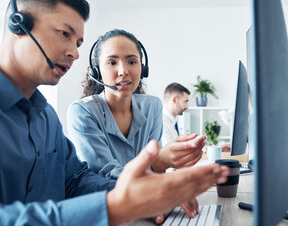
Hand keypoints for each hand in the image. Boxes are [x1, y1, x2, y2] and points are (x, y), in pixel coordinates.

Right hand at [106, 140, 229, 224]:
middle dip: (212, 176)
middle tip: (226, 171)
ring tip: (220, 178)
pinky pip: (190, 197)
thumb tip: (154, 144)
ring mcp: (172, 200)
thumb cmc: (127, 188)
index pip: (189, 175)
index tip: (216, 166)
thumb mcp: (133, 169)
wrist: (122, 208)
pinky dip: (200, 191)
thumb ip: (146, 156)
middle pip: (196, 183)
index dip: (205, 170)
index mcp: (164, 183)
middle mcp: (171, 193)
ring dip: (209, 184)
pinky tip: (204, 188)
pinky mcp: (170, 204)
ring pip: (195, 191)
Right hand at [152, 134, 205, 171]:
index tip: (201, 138)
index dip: (194, 142)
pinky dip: (198, 157)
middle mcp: (174, 156)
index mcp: (172, 148)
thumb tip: (195, 135)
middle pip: (190, 151)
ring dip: (199, 150)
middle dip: (199, 145)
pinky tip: (200, 152)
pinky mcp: (181, 168)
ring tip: (202, 145)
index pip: (184, 145)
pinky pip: (192, 163)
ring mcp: (178, 163)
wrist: (162, 159)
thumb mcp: (174, 140)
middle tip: (203, 140)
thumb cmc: (169, 149)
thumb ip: (185, 137)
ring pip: (192, 157)